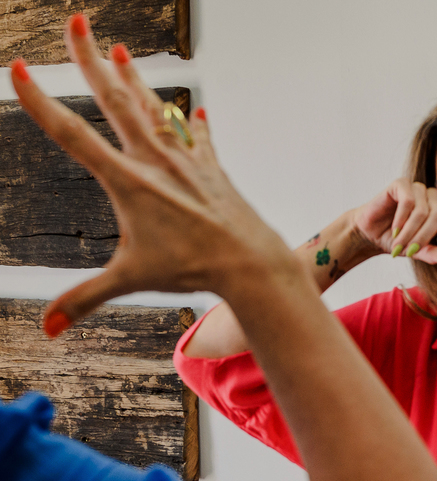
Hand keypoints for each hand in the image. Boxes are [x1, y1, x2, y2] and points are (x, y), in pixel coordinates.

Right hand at [9, 15, 295, 336]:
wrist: (250, 261)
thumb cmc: (190, 269)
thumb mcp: (130, 281)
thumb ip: (84, 299)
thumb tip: (47, 330)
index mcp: (127, 181)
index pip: (72, 134)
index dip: (42, 101)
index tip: (19, 68)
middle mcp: (154, 159)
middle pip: (114, 100)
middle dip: (90, 60)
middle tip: (75, 22)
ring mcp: (185, 159)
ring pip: (153, 109)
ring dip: (134, 79)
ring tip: (120, 49)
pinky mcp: (211, 168)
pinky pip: (198, 139)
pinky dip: (192, 125)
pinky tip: (193, 110)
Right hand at [353, 179, 436, 265]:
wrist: (370, 234)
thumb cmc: (397, 241)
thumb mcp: (416, 252)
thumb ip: (431, 253)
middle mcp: (432, 197)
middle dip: (425, 236)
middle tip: (410, 251)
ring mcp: (417, 188)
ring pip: (424, 210)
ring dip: (410, 231)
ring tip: (399, 244)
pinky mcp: (401, 184)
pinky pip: (409, 201)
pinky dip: (402, 219)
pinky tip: (395, 229)